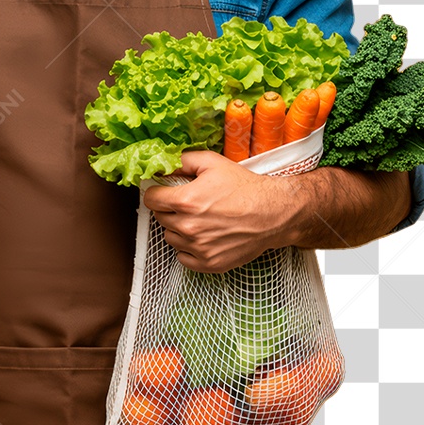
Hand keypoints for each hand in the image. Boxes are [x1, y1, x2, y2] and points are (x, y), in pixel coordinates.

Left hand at [142, 149, 299, 272]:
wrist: (272, 212)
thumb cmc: (244, 187)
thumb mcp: (212, 162)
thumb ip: (181, 161)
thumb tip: (161, 164)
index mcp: (185, 201)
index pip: (151, 199)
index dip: (156, 192)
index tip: (163, 191)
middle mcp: (188, 227)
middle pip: (160, 218)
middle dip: (170, 209)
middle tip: (188, 203)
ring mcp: (198, 248)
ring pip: (171, 238)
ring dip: (178, 229)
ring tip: (199, 219)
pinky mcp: (209, 263)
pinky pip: (183, 257)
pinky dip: (189, 248)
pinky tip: (203, 236)